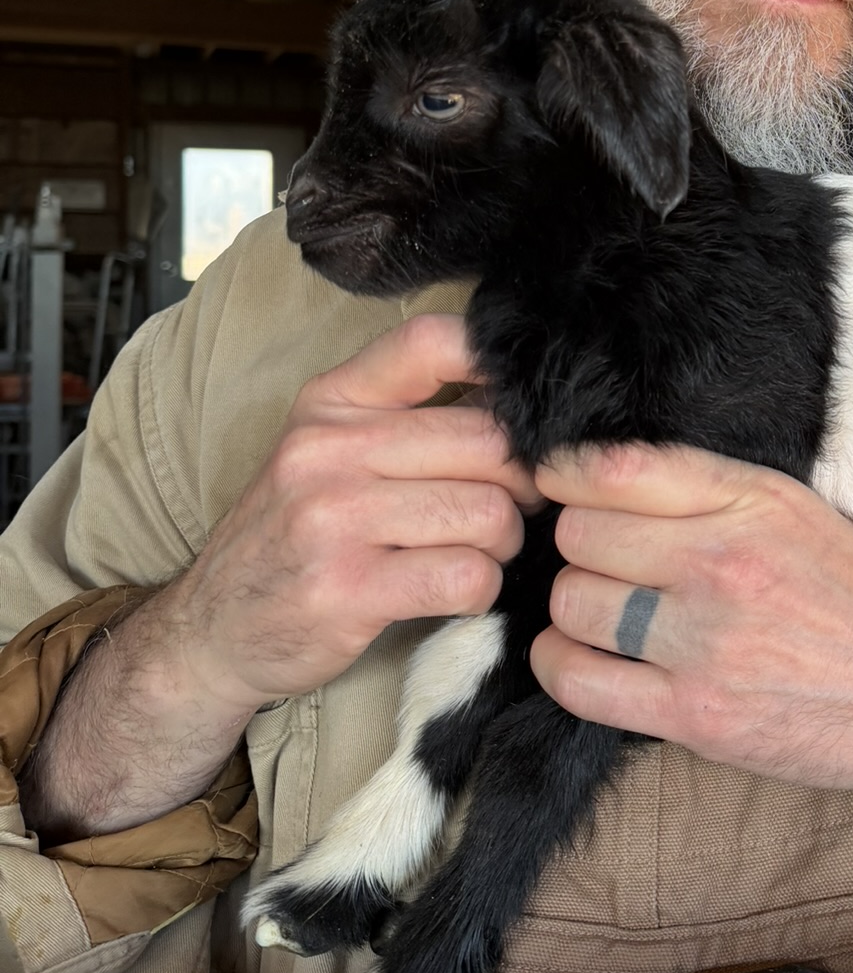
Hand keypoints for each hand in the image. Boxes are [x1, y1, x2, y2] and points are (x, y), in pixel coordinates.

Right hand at [158, 313, 537, 719]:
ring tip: (475, 553)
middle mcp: (329, 449)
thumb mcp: (327, 450)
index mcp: (331, 402)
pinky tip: (455, 591)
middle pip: (486, 441)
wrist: (209, 630)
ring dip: (502, 543)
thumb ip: (408, 415)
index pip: (431, 342)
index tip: (523, 409)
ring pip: (488, 512)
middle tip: (511, 508)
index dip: (497, 365)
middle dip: (519, 483)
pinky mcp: (348, 590)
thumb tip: (521, 399)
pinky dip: (480, 588)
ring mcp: (334, 519)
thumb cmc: (293, 534)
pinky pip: (467, 575)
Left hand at [533, 443, 852, 954]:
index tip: (558, 486)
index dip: (565, 476)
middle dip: (578, 546)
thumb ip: (720, 493)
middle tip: (598, 562)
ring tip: (595, 612)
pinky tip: (580, 658)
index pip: (615, 467)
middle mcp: (725, 562)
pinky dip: (562, 665)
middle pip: (581, 535)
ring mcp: (707, 642)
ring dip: (571, 607)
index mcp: (756, 500)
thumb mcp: (810, 515)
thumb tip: (617, 479)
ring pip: (573, 602)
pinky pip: (579, 681)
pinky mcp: (698, 716)